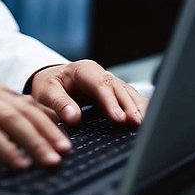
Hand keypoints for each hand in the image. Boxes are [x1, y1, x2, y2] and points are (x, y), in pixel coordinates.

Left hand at [29, 60, 147, 127]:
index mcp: (84, 70)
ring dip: (138, 108)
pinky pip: (132, 99)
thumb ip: (59, 103)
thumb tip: (73, 117)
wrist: (52, 81)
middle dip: (129, 107)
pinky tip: (147, 120)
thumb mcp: (46, 92)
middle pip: (119, 89)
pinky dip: (140, 109)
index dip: (110, 101)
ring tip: (146, 124)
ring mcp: (111, 82)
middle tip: (136, 124)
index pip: (100, 84)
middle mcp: (101, 74)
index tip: (118, 118)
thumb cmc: (49, 86)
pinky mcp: (117, 93)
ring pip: (129, 93)